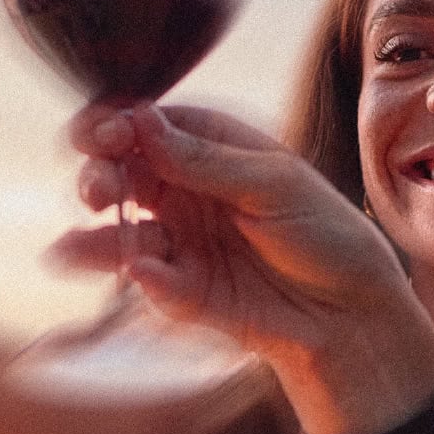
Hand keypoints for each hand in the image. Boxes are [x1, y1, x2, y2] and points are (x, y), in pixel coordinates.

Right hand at [56, 104, 433, 433]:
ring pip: (119, 231)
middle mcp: (189, 191)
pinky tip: (145, 272)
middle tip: (98, 189)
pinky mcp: (184, 292)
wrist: (353, 312)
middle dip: (97, 176)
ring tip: (79, 246)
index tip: (101, 135)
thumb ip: (206, 160)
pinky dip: (143, 277)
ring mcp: (183, 241)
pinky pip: (150, 281)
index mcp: (213, 149)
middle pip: (120, 173)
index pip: (147, 125)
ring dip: (93, 236)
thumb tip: (140, 120)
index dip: (115, 125)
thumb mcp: (275, 185)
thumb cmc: (329, 235)